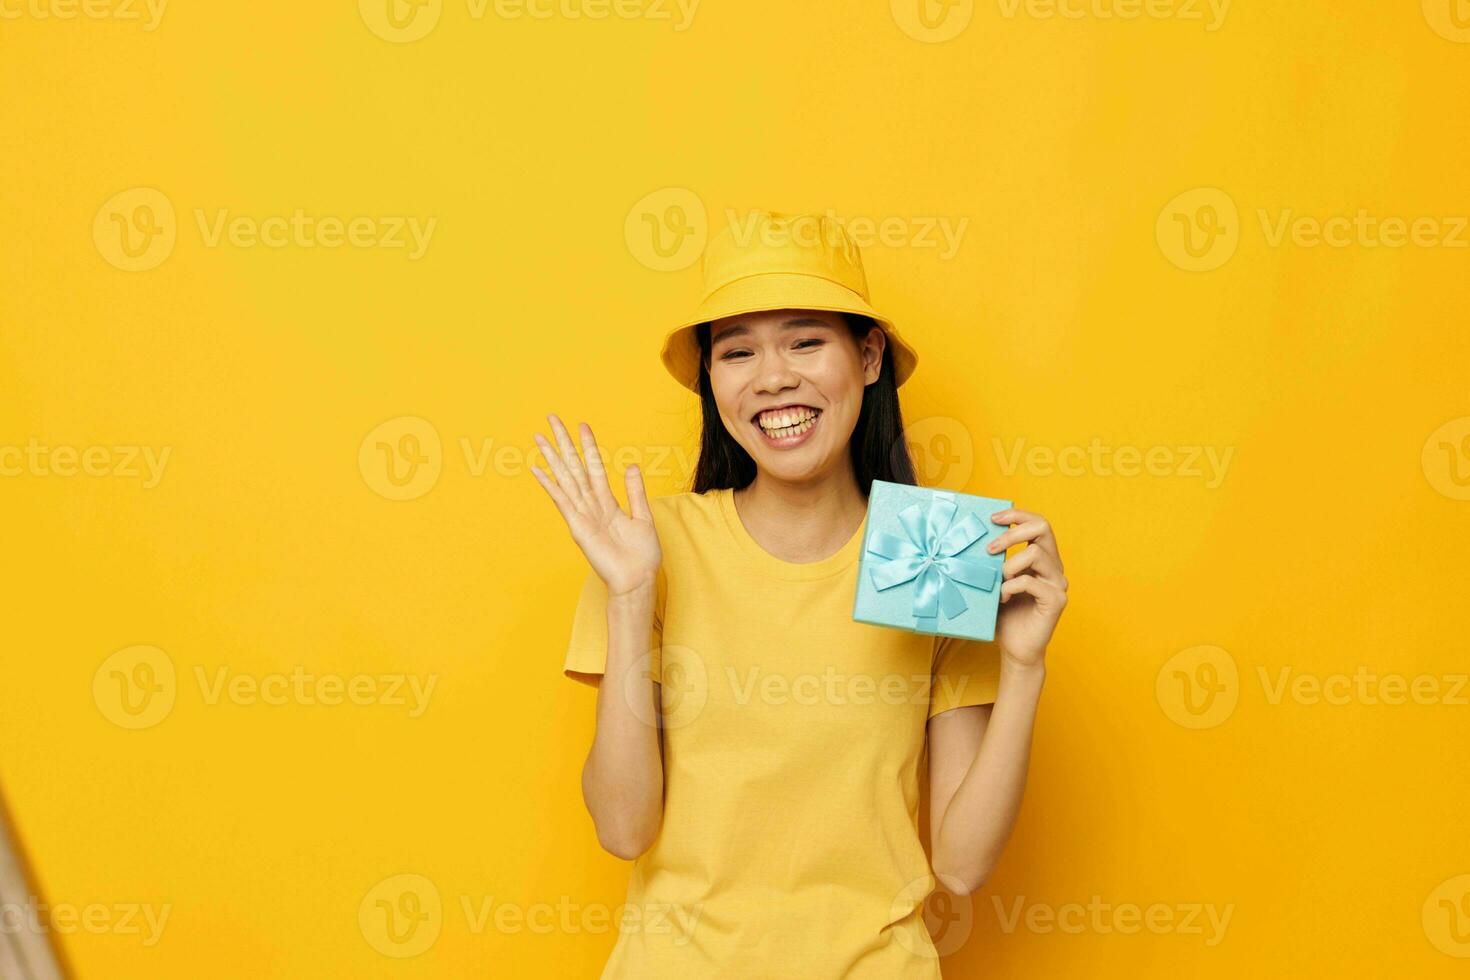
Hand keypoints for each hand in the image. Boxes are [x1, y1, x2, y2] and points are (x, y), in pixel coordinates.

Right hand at [529, 414, 661, 597]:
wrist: (637, 579)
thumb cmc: (641, 555)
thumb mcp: (643, 517)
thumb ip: (634, 492)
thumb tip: (631, 465)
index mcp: (607, 503)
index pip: (594, 467)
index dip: (589, 446)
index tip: (583, 425)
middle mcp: (591, 505)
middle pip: (575, 467)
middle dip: (564, 443)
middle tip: (552, 419)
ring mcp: (582, 515)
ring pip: (565, 478)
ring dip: (552, 457)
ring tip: (539, 437)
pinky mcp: (577, 526)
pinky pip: (562, 501)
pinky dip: (550, 485)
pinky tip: (538, 470)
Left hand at [985, 508, 1067, 669]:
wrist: (1015, 649)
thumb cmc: (1004, 614)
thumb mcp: (996, 580)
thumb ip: (995, 560)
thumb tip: (973, 536)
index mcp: (1042, 557)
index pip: (1037, 523)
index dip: (1016, 515)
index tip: (993, 518)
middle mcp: (1054, 566)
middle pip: (1043, 527)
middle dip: (1012, 533)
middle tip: (990, 549)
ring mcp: (1058, 582)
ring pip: (1035, 554)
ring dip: (1009, 565)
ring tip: (998, 582)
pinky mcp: (1056, 600)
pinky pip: (1030, 581)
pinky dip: (1011, 586)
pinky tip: (1003, 597)